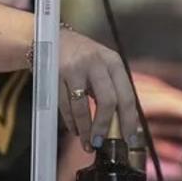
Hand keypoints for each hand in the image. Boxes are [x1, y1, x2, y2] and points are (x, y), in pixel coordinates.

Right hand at [56, 31, 140, 152]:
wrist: (52, 37)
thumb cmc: (82, 57)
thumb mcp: (102, 65)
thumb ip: (113, 89)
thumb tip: (123, 124)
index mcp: (113, 62)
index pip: (126, 95)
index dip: (128, 120)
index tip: (129, 139)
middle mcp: (96, 63)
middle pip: (107, 101)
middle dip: (104, 127)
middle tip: (101, 143)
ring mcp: (75, 68)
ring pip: (82, 106)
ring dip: (85, 129)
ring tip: (86, 142)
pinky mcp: (56, 74)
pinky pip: (64, 105)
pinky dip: (70, 121)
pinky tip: (74, 129)